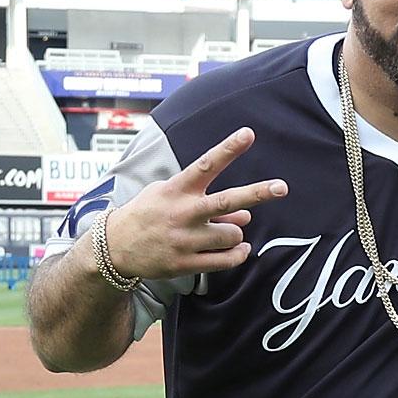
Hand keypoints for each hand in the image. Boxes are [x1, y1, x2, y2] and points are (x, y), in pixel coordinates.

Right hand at [98, 127, 289, 283]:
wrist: (114, 247)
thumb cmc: (148, 214)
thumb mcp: (169, 196)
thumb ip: (208, 201)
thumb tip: (246, 216)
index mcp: (177, 190)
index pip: (207, 164)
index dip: (228, 149)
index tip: (248, 134)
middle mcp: (183, 213)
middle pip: (227, 202)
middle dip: (256, 193)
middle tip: (282, 186)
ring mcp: (185, 240)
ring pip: (232, 235)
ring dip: (235, 233)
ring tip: (225, 232)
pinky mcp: (185, 263)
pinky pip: (226, 260)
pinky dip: (238, 254)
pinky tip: (240, 249)